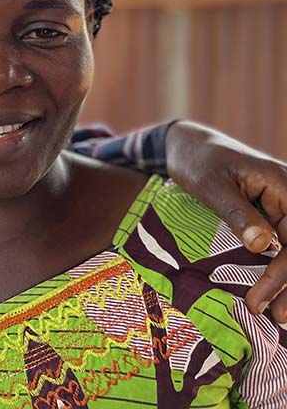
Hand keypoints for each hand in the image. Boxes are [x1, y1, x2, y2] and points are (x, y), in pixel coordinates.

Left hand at [165, 120, 286, 318]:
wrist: (187, 145)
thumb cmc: (197, 159)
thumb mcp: (210, 184)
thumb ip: (236, 212)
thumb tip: (262, 246)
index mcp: (283, 185)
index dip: (284, 271)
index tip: (260, 298)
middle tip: (274, 317)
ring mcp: (282, 208)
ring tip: (275, 315)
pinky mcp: (270, 217)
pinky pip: (281, 246)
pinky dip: (278, 270)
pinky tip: (271, 293)